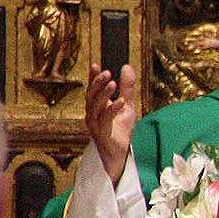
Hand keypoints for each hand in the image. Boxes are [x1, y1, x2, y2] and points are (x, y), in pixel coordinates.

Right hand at [84, 61, 139, 184]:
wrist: (120, 153)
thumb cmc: (120, 129)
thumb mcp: (127, 105)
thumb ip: (127, 88)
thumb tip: (126, 67)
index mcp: (96, 106)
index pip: (92, 88)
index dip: (93, 77)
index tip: (96, 64)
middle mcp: (91, 114)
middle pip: (91, 95)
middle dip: (97, 83)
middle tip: (106, 72)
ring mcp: (94, 124)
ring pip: (95, 106)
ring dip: (104, 94)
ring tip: (113, 83)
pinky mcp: (102, 133)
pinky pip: (105, 120)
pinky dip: (113, 109)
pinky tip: (121, 101)